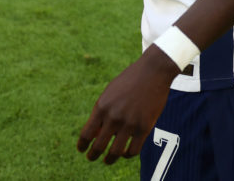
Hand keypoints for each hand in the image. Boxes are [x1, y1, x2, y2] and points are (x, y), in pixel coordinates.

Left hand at [76, 46, 181, 164]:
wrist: (152, 72)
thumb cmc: (129, 81)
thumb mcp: (109, 93)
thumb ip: (101, 112)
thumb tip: (94, 134)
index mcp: (101, 106)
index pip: (87, 134)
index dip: (82, 145)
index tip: (81, 150)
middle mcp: (113, 117)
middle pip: (99, 146)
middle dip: (93, 155)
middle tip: (91, 158)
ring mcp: (129, 123)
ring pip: (115, 152)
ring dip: (109, 159)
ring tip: (107, 160)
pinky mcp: (144, 127)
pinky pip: (133, 150)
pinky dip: (127, 155)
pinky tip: (125, 153)